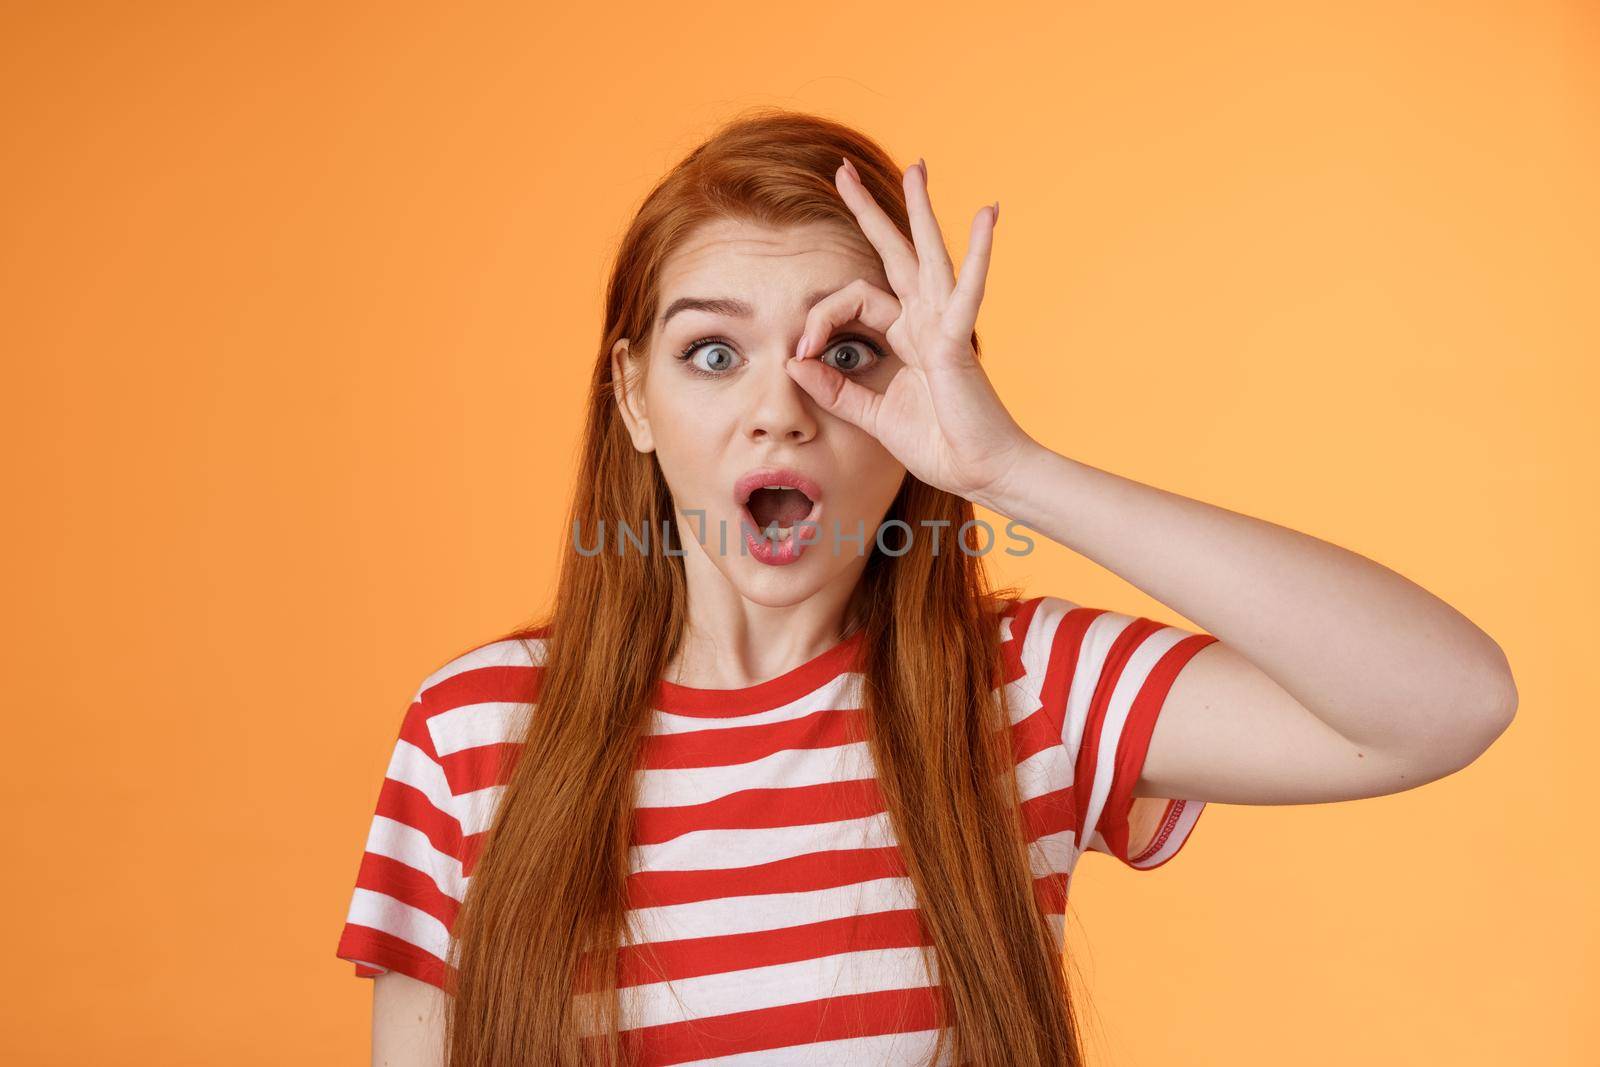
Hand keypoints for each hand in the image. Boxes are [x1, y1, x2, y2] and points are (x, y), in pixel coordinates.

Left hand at [786, 156, 1035, 508]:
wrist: (982, 472)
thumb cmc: (939, 444)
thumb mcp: (871, 415)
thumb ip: (834, 389)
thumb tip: (793, 362)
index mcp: (906, 335)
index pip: (853, 299)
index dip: (819, 317)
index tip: (799, 350)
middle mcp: (926, 321)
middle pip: (895, 253)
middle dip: (870, 211)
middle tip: (843, 169)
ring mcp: (945, 326)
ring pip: (930, 256)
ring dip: (921, 210)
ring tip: (918, 168)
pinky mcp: (959, 341)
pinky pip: (967, 291)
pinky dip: (979, 253)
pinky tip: (989, 215)